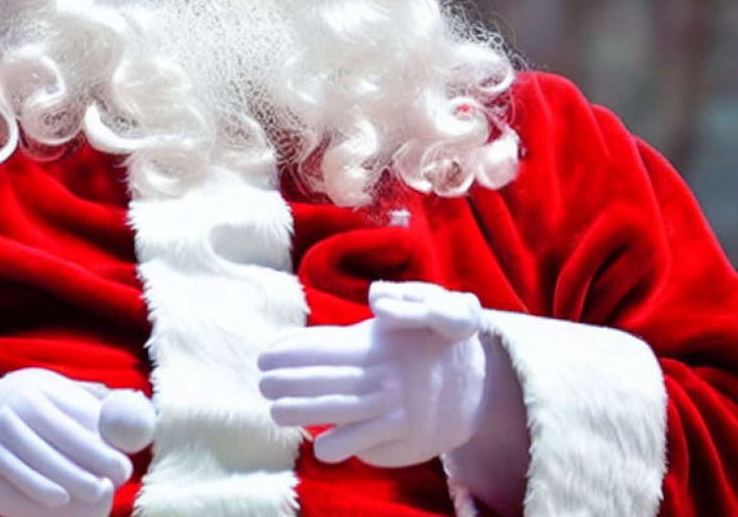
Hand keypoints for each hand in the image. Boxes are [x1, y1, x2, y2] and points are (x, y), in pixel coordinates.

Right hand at [0, 369, 153, 516]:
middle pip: (54, 436)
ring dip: (67, 482)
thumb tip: (139, 406)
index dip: (102, 439)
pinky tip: (59, 502)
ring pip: (34, 463)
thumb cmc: (32, 419)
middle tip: (114, 483)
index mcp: (36, 384)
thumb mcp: (57, 401)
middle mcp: (8, 403)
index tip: (124, 461)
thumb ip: (94, 405)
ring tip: (94, 494)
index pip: (72, 411)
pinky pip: (10, 484)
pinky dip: (36, 496)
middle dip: (89, 462)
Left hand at [258, 281, 486, 467]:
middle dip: (289, 380)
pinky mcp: (404, 435)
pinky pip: (364, 442)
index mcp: (383, 340)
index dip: (294, 350)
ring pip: (339, 410)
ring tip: (275, 410)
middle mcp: (385, 373)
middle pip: (326, 377)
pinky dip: (339, 443)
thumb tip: (377, 298)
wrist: (480, 384)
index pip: (328, 344)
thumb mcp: (429, 305)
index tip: (267, 354)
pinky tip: (319, 445)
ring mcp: (394, 406)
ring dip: (302, 411)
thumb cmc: (438, 340)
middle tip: (262, 382)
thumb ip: (397, 301)